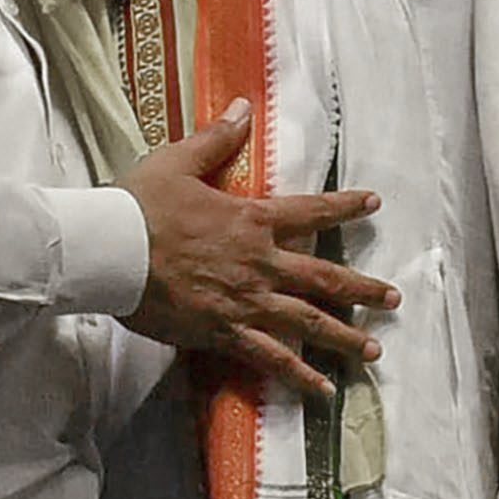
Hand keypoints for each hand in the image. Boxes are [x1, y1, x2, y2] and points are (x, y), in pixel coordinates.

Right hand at [122, 105, 391, 399]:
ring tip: (374, 350)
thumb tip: (243, 107)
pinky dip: (299, 376)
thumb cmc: (137, 205)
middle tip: (393, 298)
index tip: (373, 204)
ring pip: (309, 321)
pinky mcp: (223, 331)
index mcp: (253, 219)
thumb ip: (216, 139)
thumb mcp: (177, 161)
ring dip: (345, 336)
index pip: (313, 211)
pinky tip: (323, 391)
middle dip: (364, 288)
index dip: (346, 206)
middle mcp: (260, 262)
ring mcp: (246, 300)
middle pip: (325, 277)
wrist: (105, 250)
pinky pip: (270, 358)